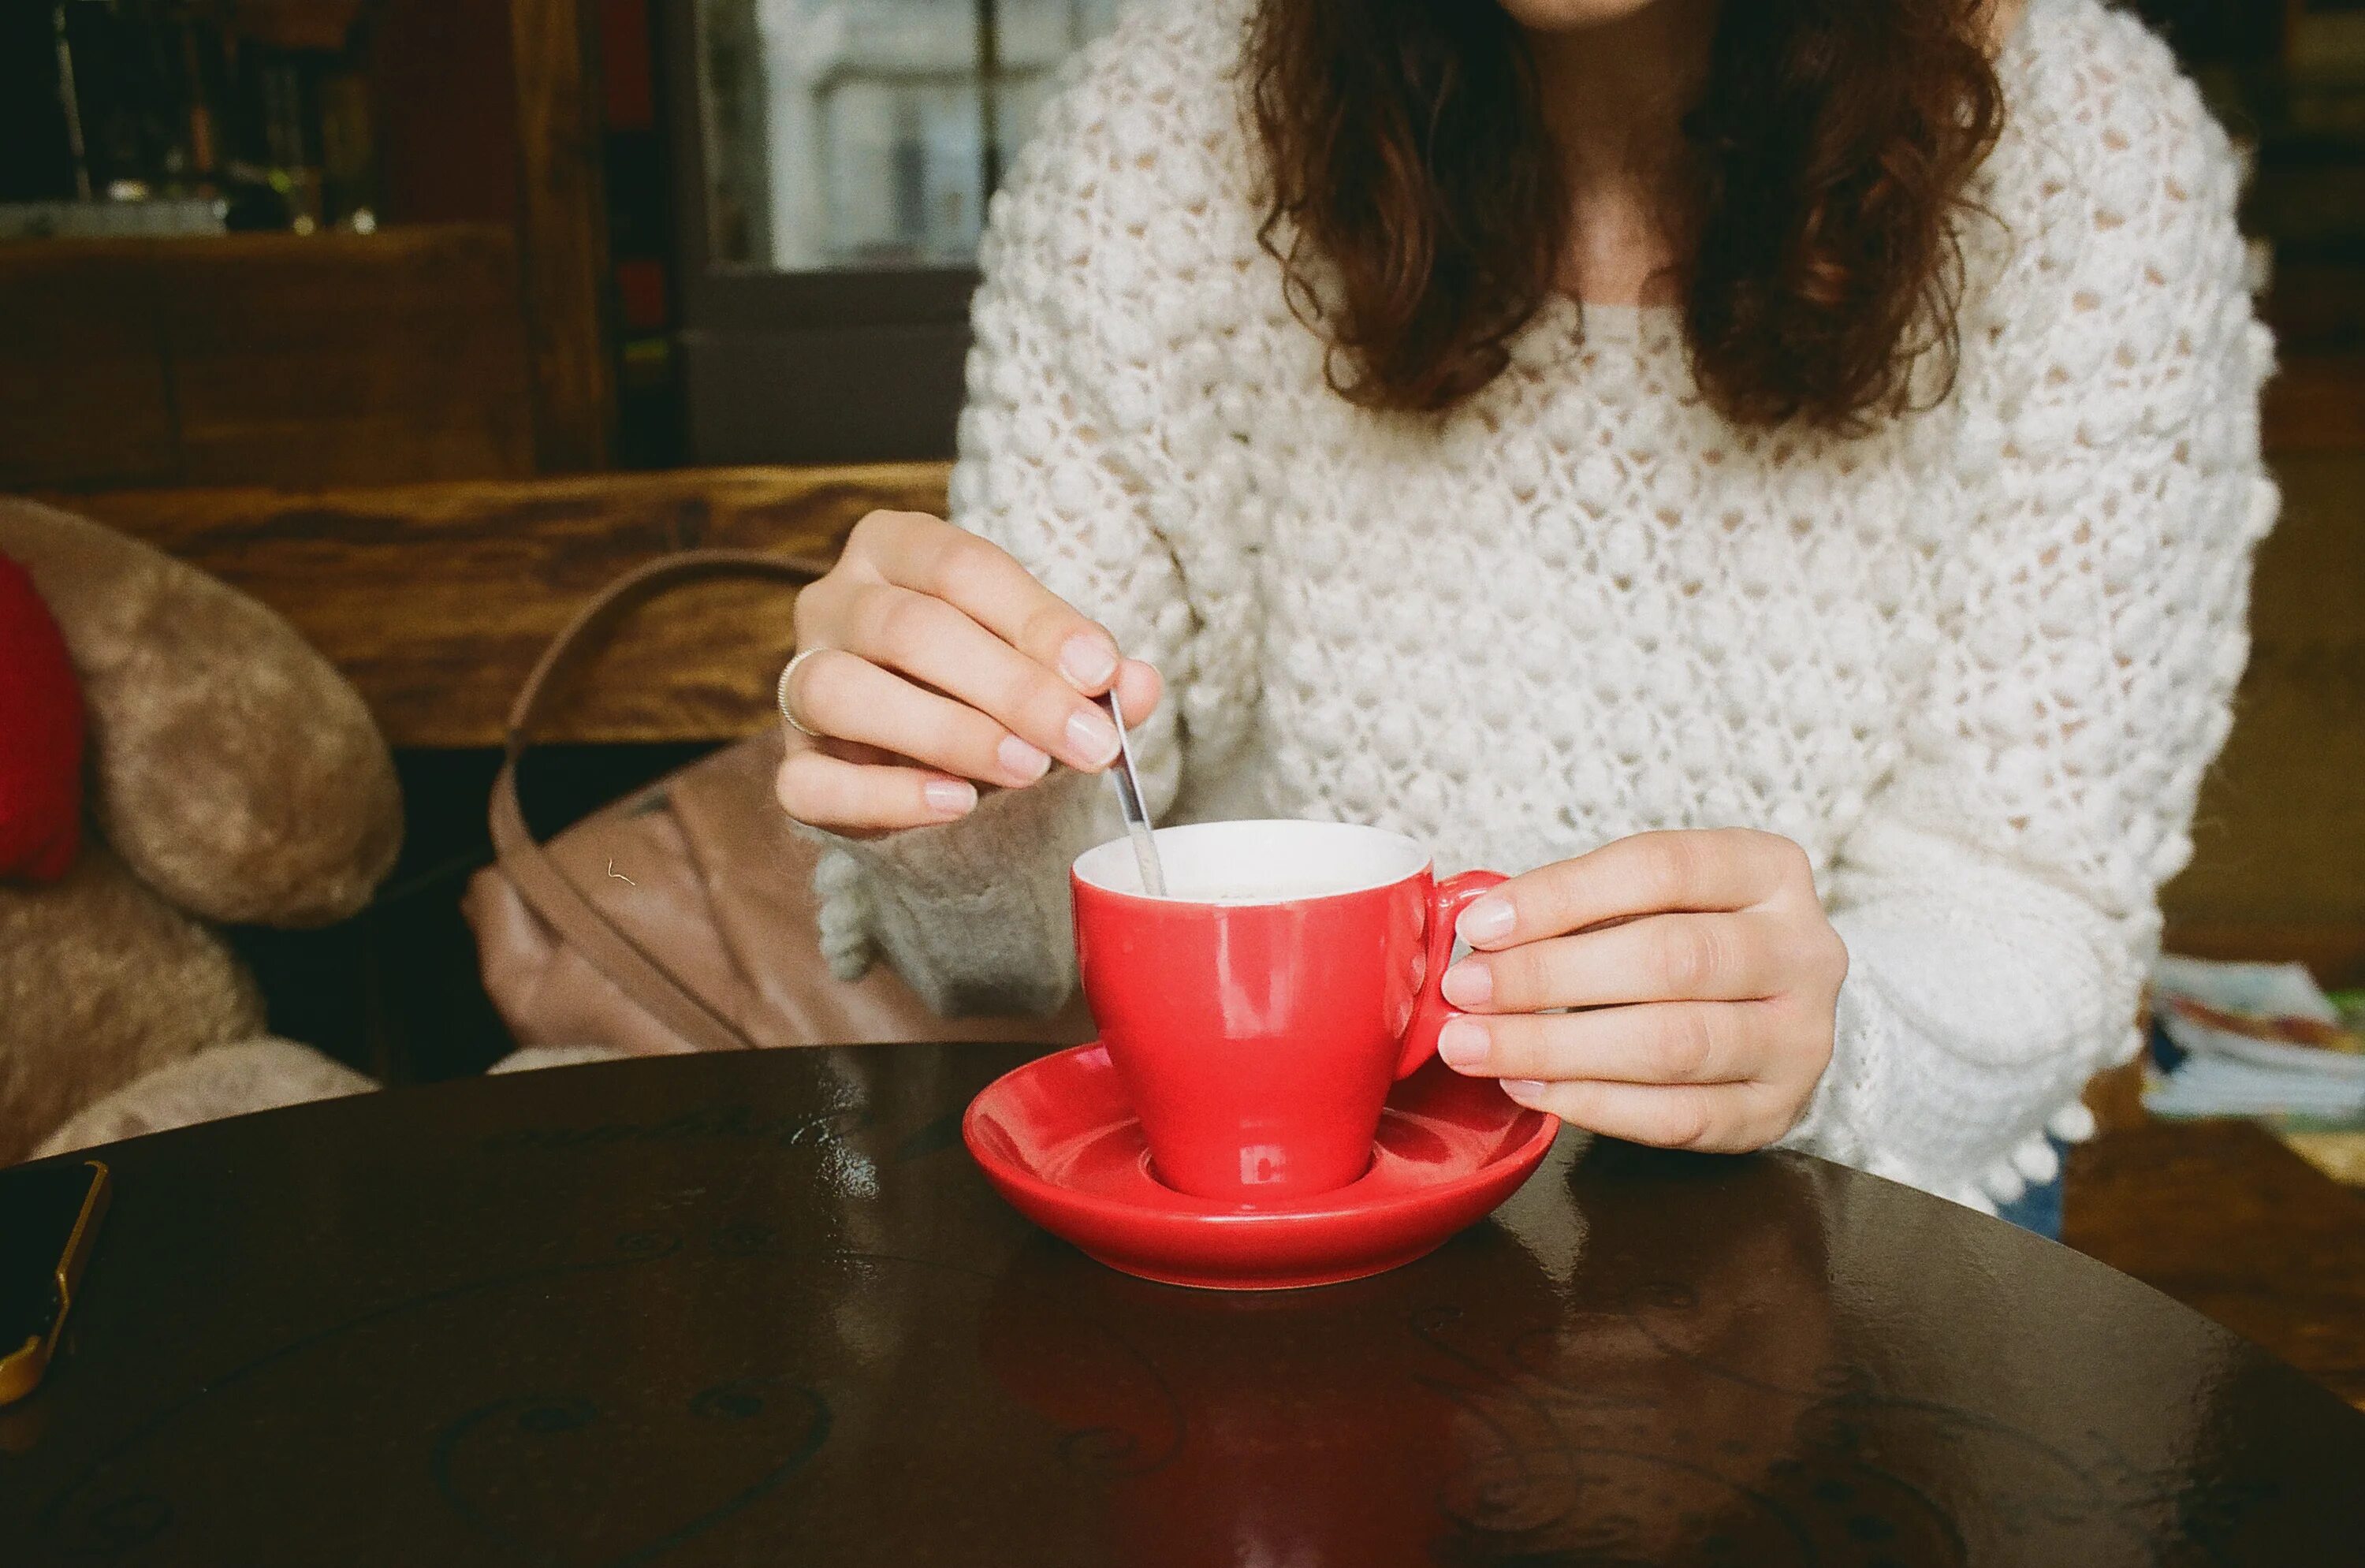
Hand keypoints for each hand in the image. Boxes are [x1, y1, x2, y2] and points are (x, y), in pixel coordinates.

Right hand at [774, 510, 1161, 834]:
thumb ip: (1092, 676)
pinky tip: (957, 802)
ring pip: (841, 692)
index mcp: (895, 549)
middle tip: (1086, 740)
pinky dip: (886, 795)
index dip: (1036, 621)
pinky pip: (809, 782)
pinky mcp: (791, 767)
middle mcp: (834, 602)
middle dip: (1010, 688)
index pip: (961, 568)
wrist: (943, 760)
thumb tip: (1138, 685)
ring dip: (946, 732)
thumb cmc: (996, 689)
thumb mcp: (1049, 669)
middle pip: (908, 629)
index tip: (1101, 672)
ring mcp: (799, 681)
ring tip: (1029, 769)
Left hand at [1434, 829, 1845, 1150]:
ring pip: (1674, 1044)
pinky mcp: (1777, 1112)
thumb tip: (1477, 934)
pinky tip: (1532, 1089)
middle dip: (1549, 976)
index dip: (1562, 896)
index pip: (1662, 868)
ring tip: (1479, 1045)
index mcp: (1771, 870)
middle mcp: (1806, 951)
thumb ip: (1579, 907)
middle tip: (1466, 991)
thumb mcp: (1648, 898)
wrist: (1769, 1015)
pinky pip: (1678, 1116)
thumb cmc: (1685, 939)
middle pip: (1671, 959)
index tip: (1480, 925)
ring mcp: (1801, 1038)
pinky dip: (1594, 1103)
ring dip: (1558, 1047)